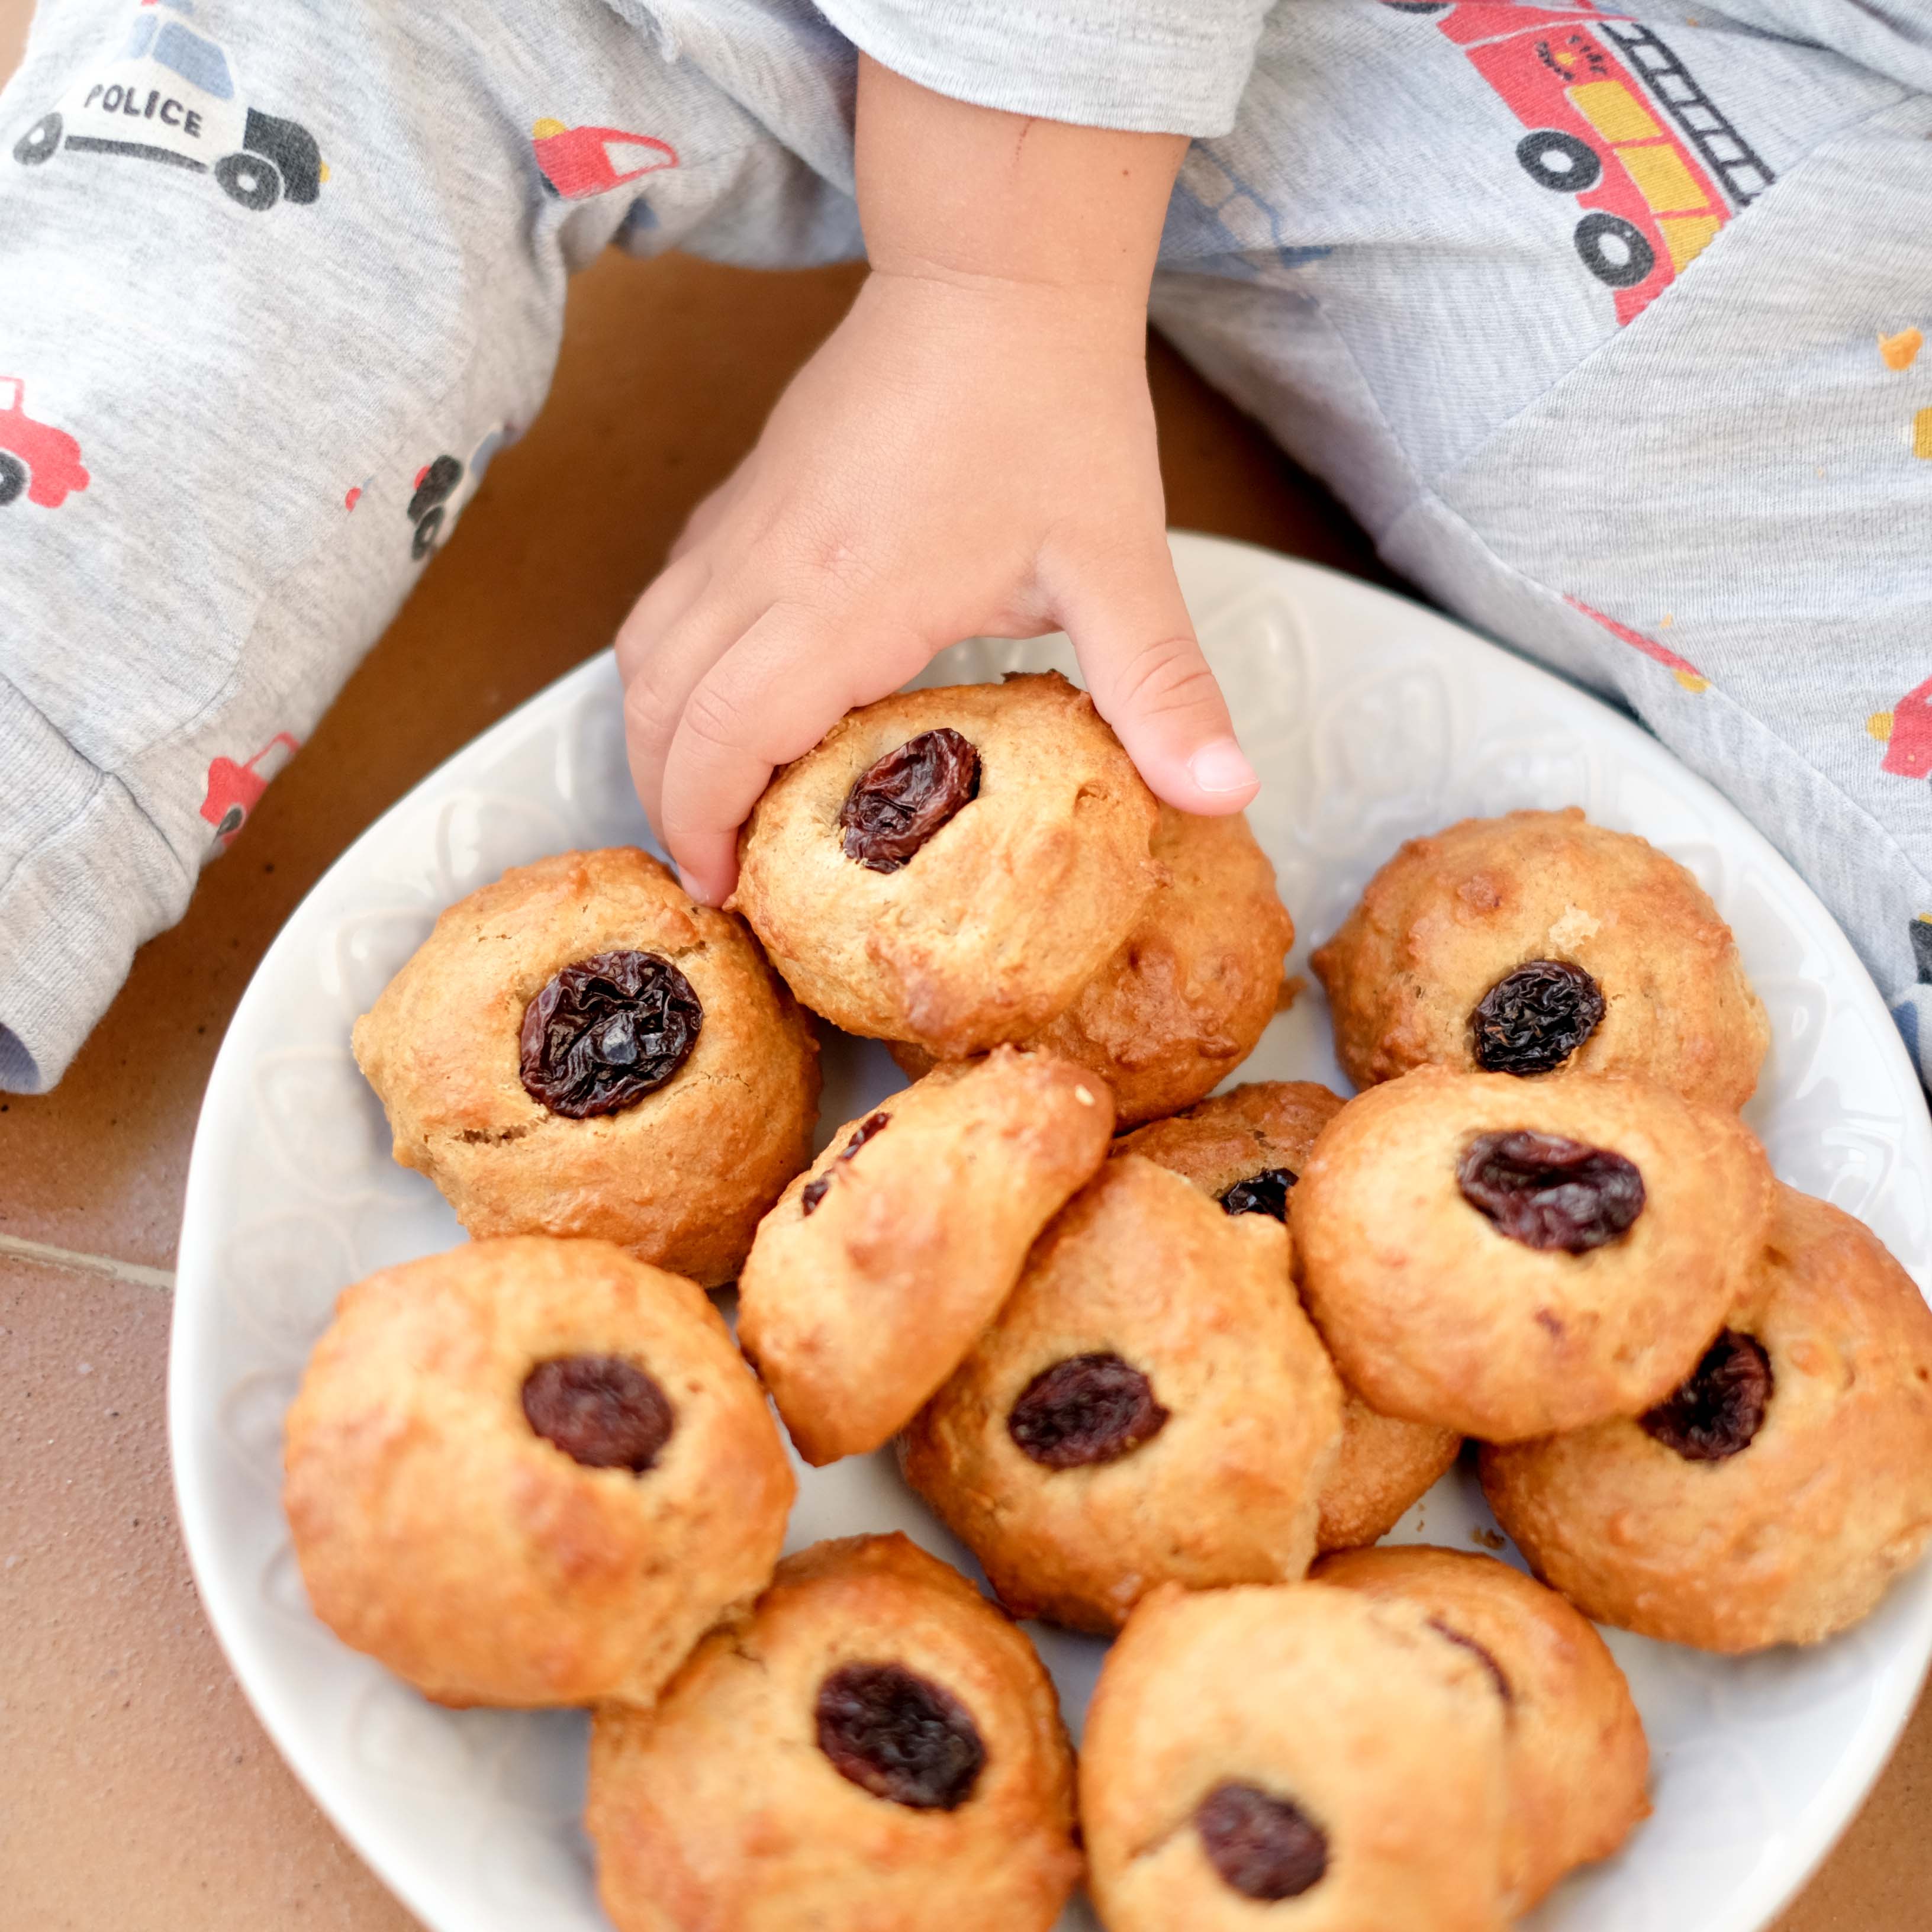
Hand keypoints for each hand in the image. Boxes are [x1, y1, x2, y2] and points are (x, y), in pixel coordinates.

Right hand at [616, 65, 1257, 904]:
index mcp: (844, 598)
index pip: (725, 736)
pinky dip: (672, 672)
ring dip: (657, 738)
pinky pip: (668, 601)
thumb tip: (1224, 791)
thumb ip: (1161, 689)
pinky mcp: (745, 498)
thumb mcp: (1117, 563)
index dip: (706, 825)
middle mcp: (767, 564)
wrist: (995, 269)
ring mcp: (744, 525)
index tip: (729, 889)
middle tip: (716, 870)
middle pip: (658, 706)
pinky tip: (723, 701)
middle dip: (667, 802)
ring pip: (644, 651)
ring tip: (706, 804)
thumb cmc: (1050, 406)